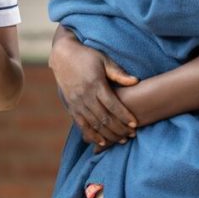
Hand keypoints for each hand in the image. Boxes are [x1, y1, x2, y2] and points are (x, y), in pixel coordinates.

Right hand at [49, 28, 138, 146]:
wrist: (63, 55)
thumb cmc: (87, 56)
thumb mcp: (104, 60)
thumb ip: (119, 73)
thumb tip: (136, 81)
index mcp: (95, 84)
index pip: (112, 105)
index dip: (124, 116)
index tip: (135, 124)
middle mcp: (85, 95)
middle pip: (104, 118)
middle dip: (119, 129)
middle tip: (131, 135)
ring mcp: (76, 102)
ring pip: (94, 124)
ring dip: (108, 134)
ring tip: (121, 140)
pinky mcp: (70, 106)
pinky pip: (81, 125)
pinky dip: (92, 135)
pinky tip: (102, 142)